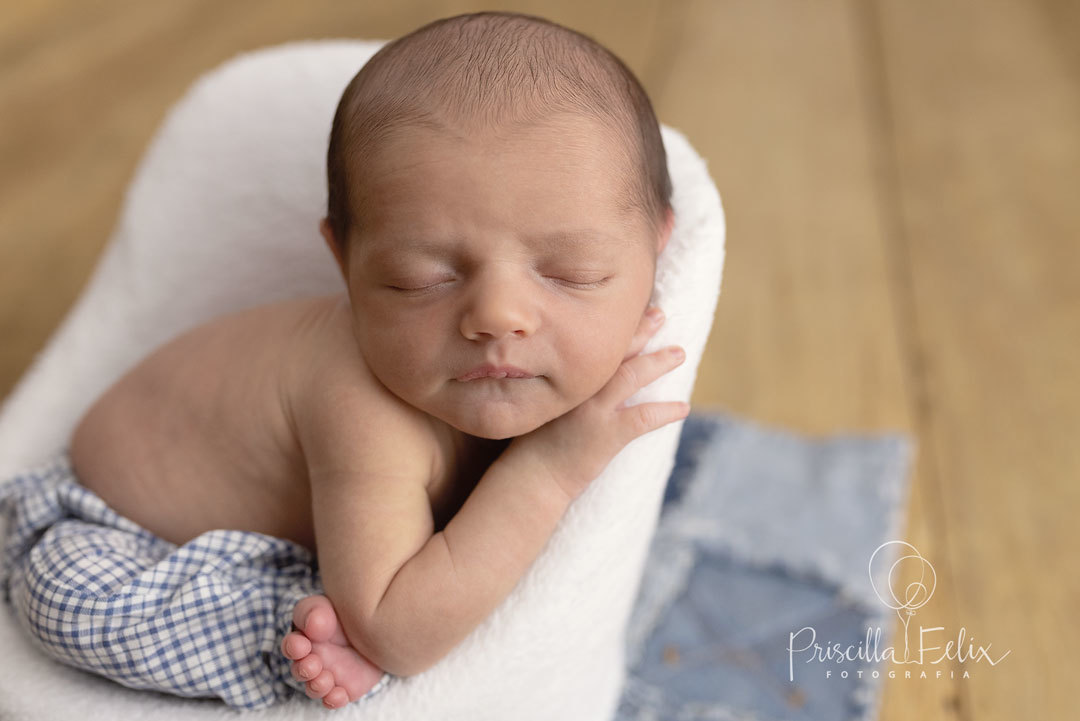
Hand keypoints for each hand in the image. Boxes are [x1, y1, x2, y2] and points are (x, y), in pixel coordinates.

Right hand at [505, 305, 688, 499]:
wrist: (531, 477)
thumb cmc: (533, 445)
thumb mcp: (540, 406)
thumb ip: (556, 388)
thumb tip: (578, 377)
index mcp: (563, 378)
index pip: (592, 343)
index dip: (614, 326)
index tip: (629, 310)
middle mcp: (579, 387)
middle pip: (615, 350)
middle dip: (641, 330)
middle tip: (660, 314)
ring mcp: (594, 409)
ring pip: (632, 376)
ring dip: (659, 362)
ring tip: (679, 353)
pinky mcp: (607, 434)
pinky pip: (644, 417)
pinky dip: (666, 411)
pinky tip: (683, 408)